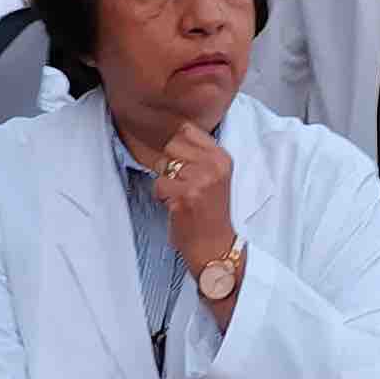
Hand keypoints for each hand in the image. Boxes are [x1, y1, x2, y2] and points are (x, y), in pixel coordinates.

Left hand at [153, 121, 237, 277]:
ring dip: (165, 182)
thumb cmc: (211, 213)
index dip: (177, 147)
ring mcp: (199, 180)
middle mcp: (213, 166)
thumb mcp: (216, 177)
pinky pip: (158, 184)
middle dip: (169, 165)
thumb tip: (173, 134)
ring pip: (162, 165)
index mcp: (222, 158)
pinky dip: (161, 197)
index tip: (184, 165)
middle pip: (171, 145)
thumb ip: (200, 155)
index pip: (187, 130)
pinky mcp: (184, 196)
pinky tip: (177, 207)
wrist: (215, 248)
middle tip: (183, 185)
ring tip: (181, 197)